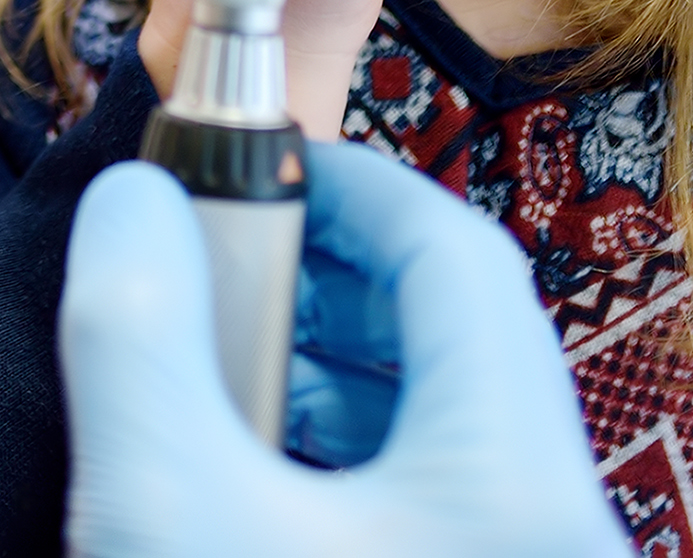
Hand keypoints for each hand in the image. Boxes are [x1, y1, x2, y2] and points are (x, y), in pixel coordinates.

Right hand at [57, 153, 623, 557]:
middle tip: (228, 273)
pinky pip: (443, 501)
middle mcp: (560, 527)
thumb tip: (131, 205)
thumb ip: (136, 335)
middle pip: (460, 336)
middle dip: (329, 282)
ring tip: (226, 380)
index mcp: (515, 482)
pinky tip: (256, 483)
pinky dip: (352, 460)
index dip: (348, 183)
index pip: (458, 253)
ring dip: (334, 376)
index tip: (256, 171)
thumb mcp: (162, 505)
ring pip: (451, 427)